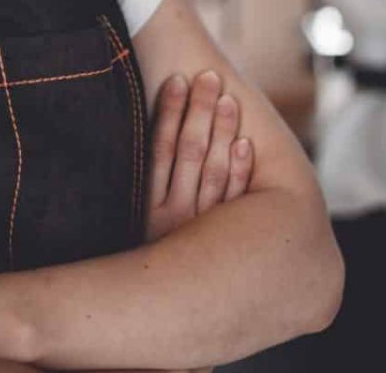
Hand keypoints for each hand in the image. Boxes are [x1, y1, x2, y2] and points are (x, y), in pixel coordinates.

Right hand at [145, 69, 252, 241]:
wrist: (170, 308)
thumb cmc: (154, 257)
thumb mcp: (141, 223)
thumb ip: (148, 183)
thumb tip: (153, 134)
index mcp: (148, 207)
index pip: (160, 148)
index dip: (170, 113)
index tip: (177, 79)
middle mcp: (173, 217)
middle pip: (190, 153)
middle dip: (200, 111)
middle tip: (210, 77)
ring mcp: (202, 229)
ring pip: (214, 171)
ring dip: (222, 132)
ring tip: (228, 99)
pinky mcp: (227, 242)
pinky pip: (237, 200)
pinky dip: (240, 171)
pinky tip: (245, 144)